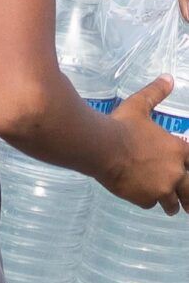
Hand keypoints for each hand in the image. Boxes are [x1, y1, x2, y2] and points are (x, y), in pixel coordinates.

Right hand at [102, 78, 188, 210]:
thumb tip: (169, 78)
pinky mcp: (145, 200)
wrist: (102, 147)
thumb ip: (155, 93)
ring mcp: (161, 189)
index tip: (187, 169)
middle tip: (187, 201)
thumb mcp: (139, 106)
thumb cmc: (123, 125)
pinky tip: (139, 194)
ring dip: (170, 203)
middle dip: (188, 197)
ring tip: (166, 204)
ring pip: (172, 204)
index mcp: (177, 150)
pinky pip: (151, 205)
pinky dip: (147, 200)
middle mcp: (175, 172)